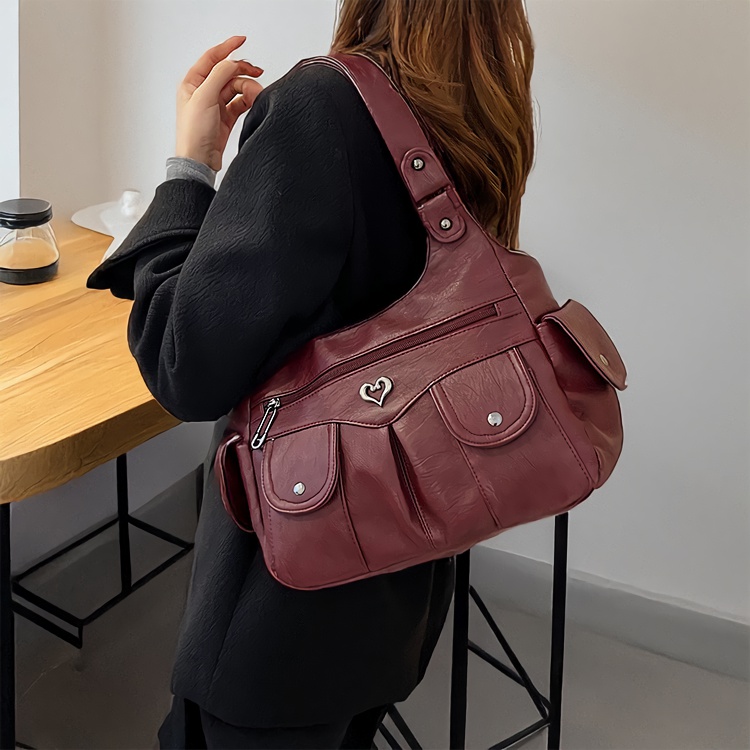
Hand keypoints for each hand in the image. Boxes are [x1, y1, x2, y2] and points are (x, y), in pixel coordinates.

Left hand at [176, 35, 263, 170]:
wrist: (199, 160)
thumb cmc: (193, 133)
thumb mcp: (204, 97)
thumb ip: (219, 76)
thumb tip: (232, 62)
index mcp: (192, 83)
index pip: (212, 58)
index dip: (227, 48)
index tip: (242, 41)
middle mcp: (203, 92)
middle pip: (227, 73)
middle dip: (242, 72)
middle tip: (257, 73)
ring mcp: (215, 105)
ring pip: (236, 88)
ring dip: (247, 89)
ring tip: (256, 95)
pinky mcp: (225, 118)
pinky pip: (240, 103)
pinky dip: (248, 101)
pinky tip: (253, 101)